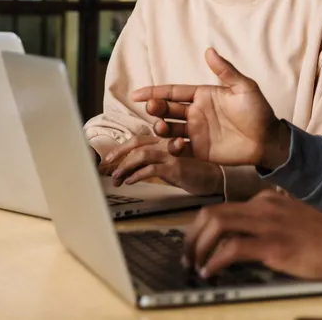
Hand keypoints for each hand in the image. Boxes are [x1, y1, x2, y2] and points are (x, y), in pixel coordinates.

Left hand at [103, 136, 222, 196]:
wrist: (215, 179)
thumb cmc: (193, 172)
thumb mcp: (170, 165)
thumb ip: (154, 162)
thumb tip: (132, 170)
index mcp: (165, 141)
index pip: (140, 139)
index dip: (123, 147)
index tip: (111, 158)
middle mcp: (167, 143)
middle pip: (138, 143)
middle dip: (119, 152)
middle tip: (107, 163)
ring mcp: (172, 154)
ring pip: (141, 155)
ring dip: (125, 166)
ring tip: (117, 178)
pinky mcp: (176, 166)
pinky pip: (151, 169)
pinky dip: (137, 175)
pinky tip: (130, 182)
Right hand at [131, 49, 289, 168]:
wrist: (268, 140)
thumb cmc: (259, 111)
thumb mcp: (244, 88)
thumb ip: (225, 71)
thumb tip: (209, 50)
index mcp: (203, 95)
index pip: (173, 92)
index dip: (154, 92)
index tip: (136, 94)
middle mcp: (196, 113)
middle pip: (167, 109)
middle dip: (155, 108)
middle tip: (151, 109)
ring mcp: (196, 132)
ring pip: (169, 129)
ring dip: (160, 127)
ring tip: (161, 126)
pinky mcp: (200, 150)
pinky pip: (179, 149)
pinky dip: (173, 147)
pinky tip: (178, 144)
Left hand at [183, 190, 321, 279]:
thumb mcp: (289, 222)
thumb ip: (266, 226)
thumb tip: (237, 244)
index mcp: (265, 201)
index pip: (220, 208)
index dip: (199, 229)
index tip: (193, 246)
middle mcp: (262, 207)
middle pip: (211, 213)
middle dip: (191, 237)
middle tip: (187, 257)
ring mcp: (268, 224)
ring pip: (217, 225)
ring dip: (198, 248)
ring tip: (195, 266)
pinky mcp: (275, 245)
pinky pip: (232, 248)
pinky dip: (215, 261)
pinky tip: (212, 272)